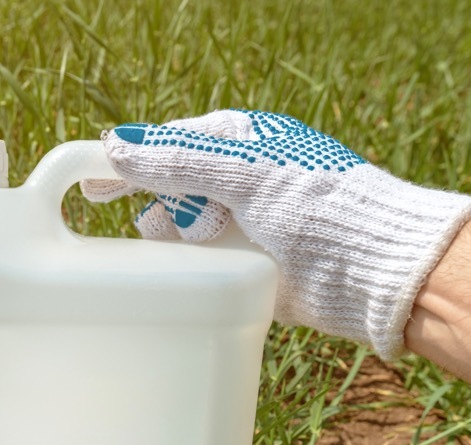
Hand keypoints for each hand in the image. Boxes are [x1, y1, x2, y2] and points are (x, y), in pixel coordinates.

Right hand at [82, 110, 470, 359]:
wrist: (377, 270)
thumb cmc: (321, 207)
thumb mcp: (245, 173)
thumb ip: (179, 162)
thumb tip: (116, 146)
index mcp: (247, 145)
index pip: (175, 144)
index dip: (134, 158)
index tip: (94, 177)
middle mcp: (245, 184)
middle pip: (174, 187)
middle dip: (151, 197)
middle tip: (122, 207)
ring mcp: (248, 228)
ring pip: (184, 229)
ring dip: (168, 234)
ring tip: (167, 241)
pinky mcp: (251, 271)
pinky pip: (201, 267)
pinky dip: (185, 269)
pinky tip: (175, 273)